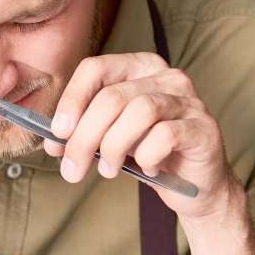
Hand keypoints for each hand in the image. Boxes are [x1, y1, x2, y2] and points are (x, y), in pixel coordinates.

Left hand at [43, 53, 241, 219]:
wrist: (192, 185)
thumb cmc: (146, 155)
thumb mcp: (107, 138)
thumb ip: (82, 131)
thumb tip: (52, 140)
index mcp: (137, 68)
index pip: (95, 68)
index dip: (72, 100)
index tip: (58, 134)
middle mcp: (166, 77)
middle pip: (112, 97)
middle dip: (84, 138)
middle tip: (73, 169)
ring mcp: (188, 100)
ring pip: (139, 112)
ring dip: (114, 148)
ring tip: (109, 170)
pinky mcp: (203, 127)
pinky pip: (165, 135)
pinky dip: (146, 156)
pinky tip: (146, 168)